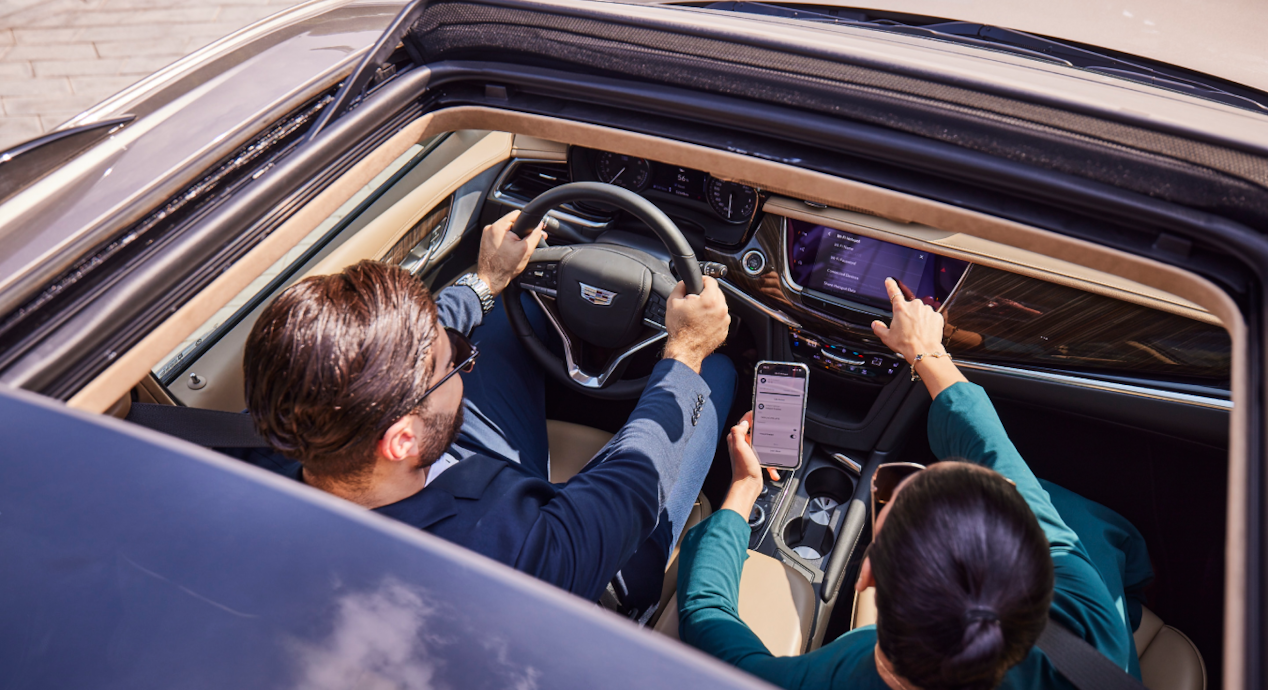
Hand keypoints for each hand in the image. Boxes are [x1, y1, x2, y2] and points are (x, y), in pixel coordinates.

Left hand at [476, 210, 546, 296]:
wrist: (491, 280)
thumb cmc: (505, 268)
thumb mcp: (525, 250)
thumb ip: (534, 235)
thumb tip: (540, 226)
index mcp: (498, 227)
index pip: (517, 214)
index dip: (528, 221)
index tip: (532, 229)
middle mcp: (490, 228)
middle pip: (512, 222)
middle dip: (521, 231)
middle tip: (526, 242)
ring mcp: (487, 235)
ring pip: (506, 230)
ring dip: (514, 237)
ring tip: (516, 248)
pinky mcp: (486, 241)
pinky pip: (500, 236)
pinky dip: (507, 241)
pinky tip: (509, 251)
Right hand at [662, 276, 729, 372]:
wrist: (684, 350)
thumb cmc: (679, 329)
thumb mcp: (673, 302)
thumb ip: (680, 287)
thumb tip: (685, 282)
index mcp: (710, 300)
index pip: (711, 281)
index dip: (702, 280)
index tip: (698, 283)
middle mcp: (721, 309)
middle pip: (717, 293)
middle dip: (706, 294)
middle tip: (694, 301)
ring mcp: (725, 321)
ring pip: (719, 306)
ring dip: (710, 307)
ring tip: (697, 314)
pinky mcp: (725, 331)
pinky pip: (720, 319)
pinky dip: (713, 319)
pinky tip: (702, 323)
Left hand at [720, 412, 763, 518]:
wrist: (748, 486)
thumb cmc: (744, 469)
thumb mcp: (740, 447)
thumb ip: (739, 432)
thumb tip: (743, 422)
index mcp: (736, 439)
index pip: (744, 422)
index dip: (752, 416)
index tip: (762, 412)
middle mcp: (741, 444)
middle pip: (755, 431)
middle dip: (765, 432)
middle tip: (773, 429)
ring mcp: (749, 452)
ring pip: (762, 444)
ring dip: (770, 449)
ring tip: (774, 453)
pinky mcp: (755, 460)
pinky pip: (765, 456)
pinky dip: (771, 463)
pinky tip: (773, 469)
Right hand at [872, 277, 965, 397]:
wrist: (924, 351)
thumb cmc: (906, 344)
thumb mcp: (887, 337)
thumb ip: (879, 329)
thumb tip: (875, 324)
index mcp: (900, 308)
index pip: (893, 292)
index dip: (891, 285)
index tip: (889, 280)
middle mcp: (914, 305)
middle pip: (909, 307)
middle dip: (908, 315)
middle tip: (907, 328)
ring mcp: (927, 310)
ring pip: (921, 312)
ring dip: (919, 319)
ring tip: (917, 332)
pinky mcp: (937, 316)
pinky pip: (931, 318)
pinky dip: (929, 323)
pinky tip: (926, 332)